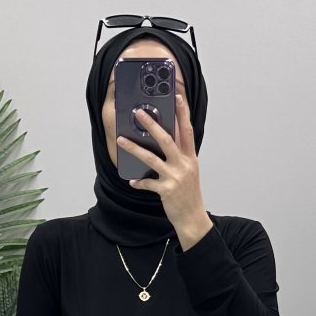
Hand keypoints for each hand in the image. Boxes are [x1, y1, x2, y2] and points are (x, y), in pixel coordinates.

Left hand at [117, 88, 206, 232]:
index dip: (183, 113)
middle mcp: (184, 164)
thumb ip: (180, 157)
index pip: (187, 130)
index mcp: (190, 158)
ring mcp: (175, 177)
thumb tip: (164, 142)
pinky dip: (139, 181)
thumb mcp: (189, 172)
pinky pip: (147, 182)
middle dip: (152, 124)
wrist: (193, 218)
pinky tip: (132, 181)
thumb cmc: (189, 194)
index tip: (177, 98)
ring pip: (151, 158)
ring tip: (122, 140)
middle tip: (139, 113)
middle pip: (167, 139)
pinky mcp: (166, 190)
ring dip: (134, 148)